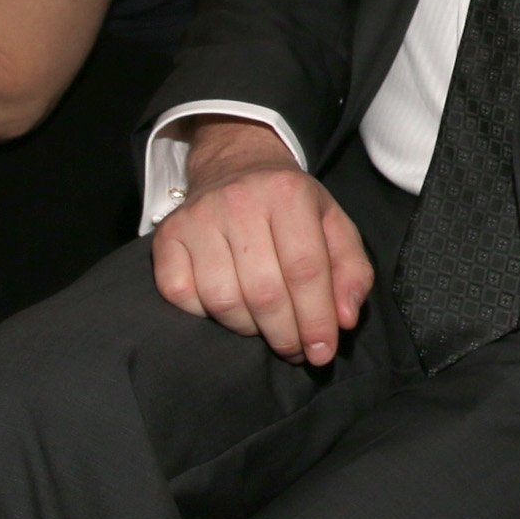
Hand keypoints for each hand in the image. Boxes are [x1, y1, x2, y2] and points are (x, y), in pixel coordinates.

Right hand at [149, 116, 372, 362]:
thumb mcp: (333, 225)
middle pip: (264, 292)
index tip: (323, 352)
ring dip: (250, 329)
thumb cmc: (290, 206)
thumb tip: (345, 318)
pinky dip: (206, 314)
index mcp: (288, 193)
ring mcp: (197, 218)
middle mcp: (239, 201)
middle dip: (286, 334)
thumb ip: (352, 271)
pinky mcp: (166, 236)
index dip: (316, 319)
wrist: (236, 166)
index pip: (305, 269)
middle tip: (297, 351)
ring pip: (223, 300)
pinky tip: (229, 307)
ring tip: (267, 327)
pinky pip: (182, 296)